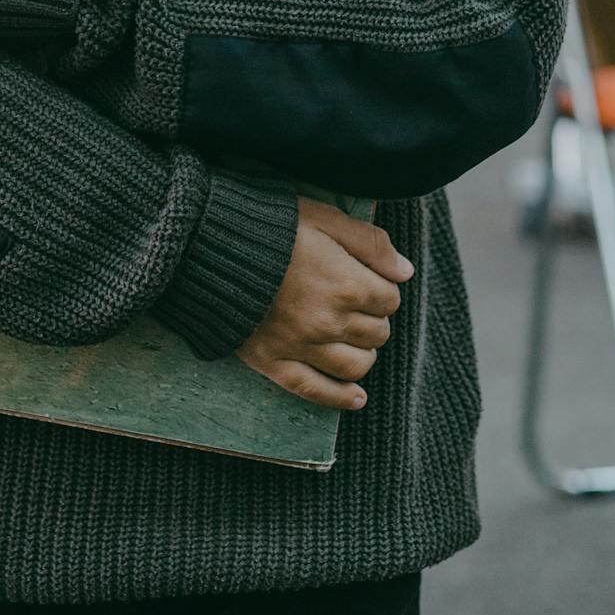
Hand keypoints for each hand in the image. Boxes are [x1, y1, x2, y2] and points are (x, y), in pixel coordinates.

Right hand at [235, 199, 411, 411]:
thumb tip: (405, 270)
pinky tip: (356, 397)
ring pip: (356, 366)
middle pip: (377, 333)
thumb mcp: (324, 216)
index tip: (366, 277)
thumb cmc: (270, 224)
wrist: (209, 245)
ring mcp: (302, 347)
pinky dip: (340, 397)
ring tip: (352, 337)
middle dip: (372, 318)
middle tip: (355, 302)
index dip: (382, 286)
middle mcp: (330, 322)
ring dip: (362, 352)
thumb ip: (370, 242)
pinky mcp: (274, 362)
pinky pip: (315, 391)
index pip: (390, 299)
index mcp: (348, 285)